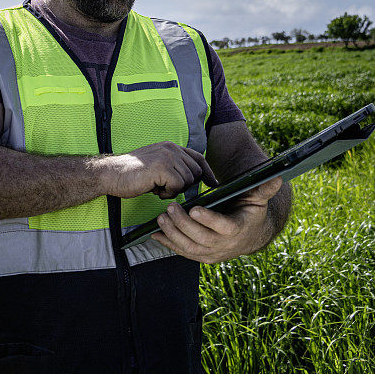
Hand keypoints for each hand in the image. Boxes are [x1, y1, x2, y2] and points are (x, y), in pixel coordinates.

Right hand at [104, 142, 217, 199]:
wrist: (111, 174)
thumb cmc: (133, 174)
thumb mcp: (157, 165)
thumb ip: (174, 167)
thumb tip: (194, 179)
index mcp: (171, 146)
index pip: (198, 157)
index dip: (208, 172)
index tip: (214, 184)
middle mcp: (171, 148)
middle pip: (195, 172)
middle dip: (186, 185)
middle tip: (166, 188)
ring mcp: (166, 156)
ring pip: (188, 180)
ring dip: (175, 190)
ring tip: (158, 188)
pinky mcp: (162, 167)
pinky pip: (177, 186)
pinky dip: (168, 193)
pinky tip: (155, 190)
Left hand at [151, 176, 283, 262]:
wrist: (250, 235)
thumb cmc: (250, 211)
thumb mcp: (258, 198)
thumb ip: (264, 188)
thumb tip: (278, 177)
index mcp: (238, 228)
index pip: (224, 227)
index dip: (209, 220)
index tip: (194, 209)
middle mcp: (225, 245)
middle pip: (202, 239)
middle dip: (184, 224)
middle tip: (170, 208)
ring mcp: (213, 253)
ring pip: (190, 248)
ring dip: (173, 234)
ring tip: (161, 219)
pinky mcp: (203, 256)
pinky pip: (184, 253)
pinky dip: (169, 244)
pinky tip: (157, 234)